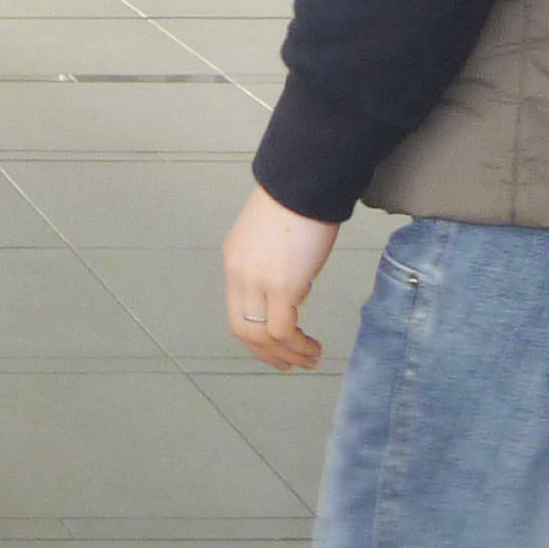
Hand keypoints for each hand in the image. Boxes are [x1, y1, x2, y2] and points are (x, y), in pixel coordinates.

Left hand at [220, 184, 342, 371]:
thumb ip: (276, 265)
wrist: (305, 182)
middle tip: (290, 365)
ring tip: (310, 360)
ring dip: (286, 354)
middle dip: (267, 354)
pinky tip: (314, 348)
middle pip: (242, 329)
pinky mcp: (282, 285)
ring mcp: (257, 281)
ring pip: (261, 336)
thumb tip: (294, 288)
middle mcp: (239, 275)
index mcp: (235, 262)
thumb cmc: (299, 202)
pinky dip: (297, 346)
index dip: (254, 336)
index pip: (236, 311)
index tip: (275, 349)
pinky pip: (283, 329)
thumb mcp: (275, 238)